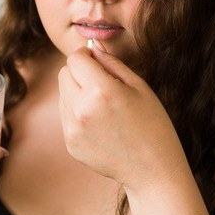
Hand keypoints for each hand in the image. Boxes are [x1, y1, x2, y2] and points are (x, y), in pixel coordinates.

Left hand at [58, 40, 190, 191]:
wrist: (152, 169)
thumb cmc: (152, 124)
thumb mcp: (139, 86)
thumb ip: (111, 62)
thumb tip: (92, 45)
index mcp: (101, 90)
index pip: (75, 58)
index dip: (86, 56)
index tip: (97, 61)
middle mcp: (81, 109)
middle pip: (64, 73)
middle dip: (79, 72)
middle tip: (102, 83)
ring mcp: (72, 128)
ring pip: (62, 93)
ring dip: (76, 91)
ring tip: (102, 105)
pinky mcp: (69, 143)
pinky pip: (65, 115)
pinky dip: (77, 112)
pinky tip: (99, 122)